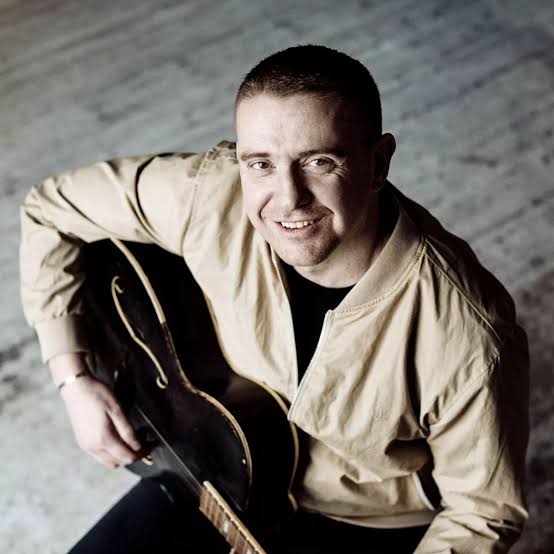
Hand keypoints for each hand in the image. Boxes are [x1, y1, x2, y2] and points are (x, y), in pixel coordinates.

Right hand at [50, 352, 141, 467]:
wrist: (76, 389)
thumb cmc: (97, 395)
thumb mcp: (117, 410)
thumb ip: (127, 430)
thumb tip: (137, 446)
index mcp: (103, 439)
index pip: (127, 456)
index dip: (142, 453)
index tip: (151, 446)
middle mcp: (93, 447)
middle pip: (118, 462)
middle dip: (132, 456)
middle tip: (144, 444)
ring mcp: (86, 446)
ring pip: (108, 461)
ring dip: (121, 456)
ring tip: (131, 442)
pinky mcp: (82, 442)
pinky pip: (99, 456)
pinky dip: (110, 453)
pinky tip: (117, 440)